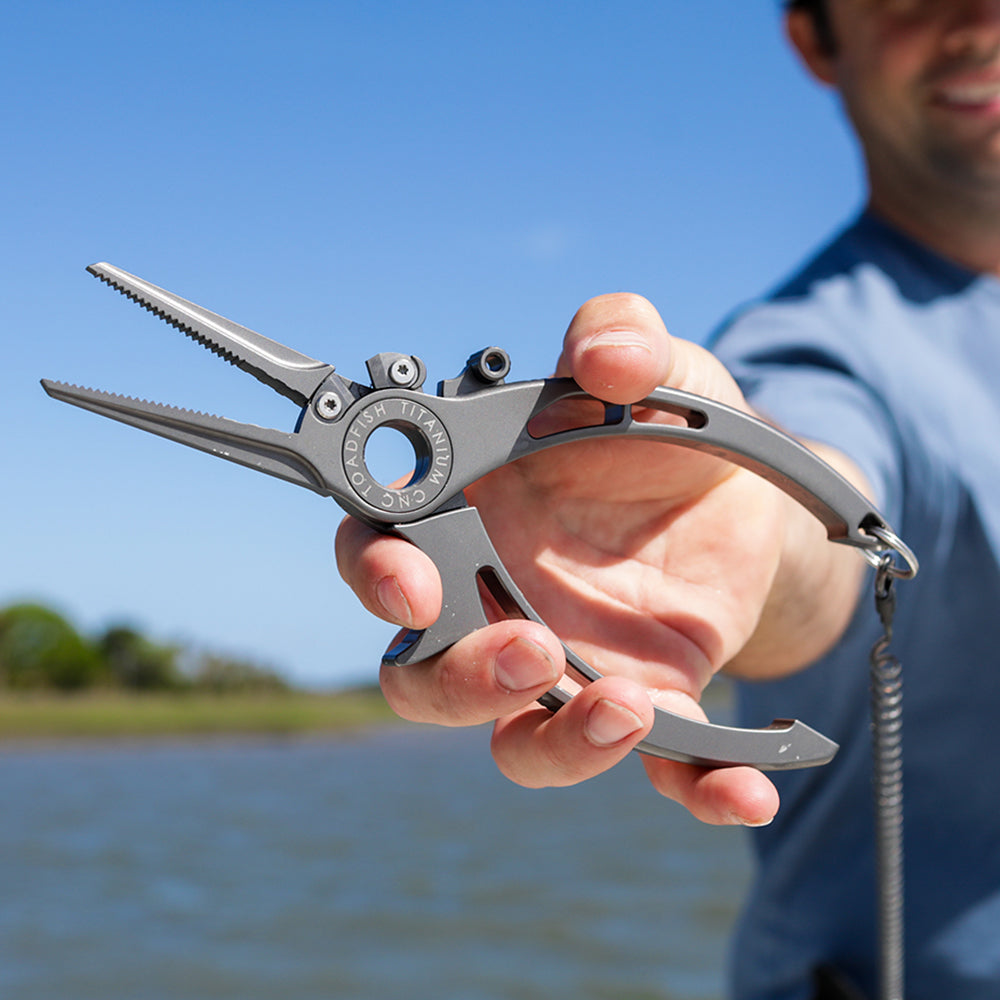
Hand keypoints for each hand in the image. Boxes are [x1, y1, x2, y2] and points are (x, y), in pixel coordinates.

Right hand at [337, 294, 839, 824]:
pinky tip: (742, 792)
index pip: (378, 551)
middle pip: (425, 677)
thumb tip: (606, 353)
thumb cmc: (667, 430)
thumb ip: (623, 335)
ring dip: (557, 743)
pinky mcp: (646, 705)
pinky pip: (656, 771)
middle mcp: (495, 605)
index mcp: (468, 516)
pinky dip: (694, 790)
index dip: (372, 573)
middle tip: (530, 647)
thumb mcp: (657, 363)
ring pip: (517, 744)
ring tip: (627, 707)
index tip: (412, 581)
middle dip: (458, 680)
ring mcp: (566, 667)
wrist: (744, 498)